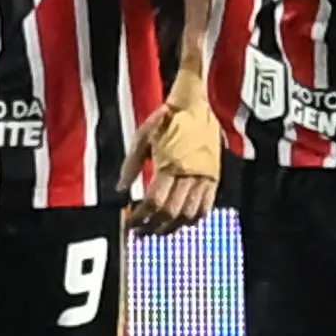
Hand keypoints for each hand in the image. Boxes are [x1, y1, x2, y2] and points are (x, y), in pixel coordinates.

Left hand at [121, 74, 222, 235]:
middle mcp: (189, 174)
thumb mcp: (142, 136)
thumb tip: (121, 189)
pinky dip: (193, 219)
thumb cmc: (165, 117)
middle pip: (171, 213)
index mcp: (170, 165)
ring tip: (158, 231)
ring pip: (190, 214)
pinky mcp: (214, 176)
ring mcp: (205, 177)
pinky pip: (206, 206)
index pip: (154, 202)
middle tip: (140, 233)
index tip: (130, 224)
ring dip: (172, 227)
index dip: (141, 217)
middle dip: (153, 227)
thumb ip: (131, 164)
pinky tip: (181, 222)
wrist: (194, 103)